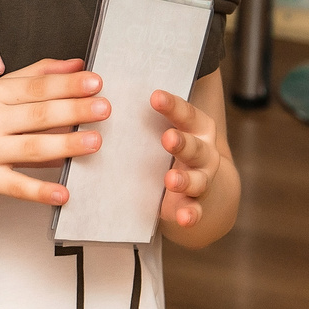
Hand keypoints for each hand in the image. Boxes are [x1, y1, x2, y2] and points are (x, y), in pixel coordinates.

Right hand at [0, 58, 107, 206]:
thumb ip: (35, 76)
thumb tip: (76, 64)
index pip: (35, 87)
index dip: (66, 84)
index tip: (95, 82)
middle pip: (37, 115)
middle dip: (73, 110)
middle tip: (104, 109)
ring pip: (31, 148)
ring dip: (66, 145)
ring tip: (95, 142)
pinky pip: (16, 186)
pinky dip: (40, 191)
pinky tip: (64, 194)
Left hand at [152, 86, 225, 232]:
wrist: (202, 184)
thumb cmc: (173, 145)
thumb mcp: (164, 128)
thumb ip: (144, 114)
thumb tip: (105, 91)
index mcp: (197, 127)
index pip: (186, 113)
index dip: (172, 105)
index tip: (155, 97)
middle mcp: (204, 151)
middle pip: (194, 146)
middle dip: (181, 142)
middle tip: (168, 138)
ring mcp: (203, 178)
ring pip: (197, 179)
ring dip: (185, 179)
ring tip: (171, 179)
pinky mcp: (196, 203)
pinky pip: (196, 209)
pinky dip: (191, 214)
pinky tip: (184, 218)